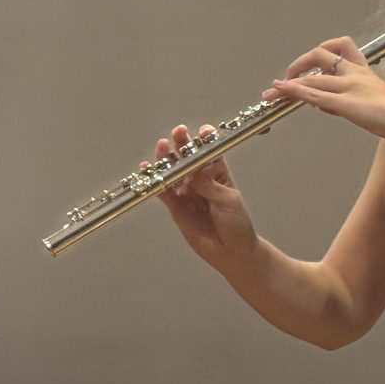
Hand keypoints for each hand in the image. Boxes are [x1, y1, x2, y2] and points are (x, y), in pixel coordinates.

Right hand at [149, 124, 259, 271]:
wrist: (230, 252)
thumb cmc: (237, 223)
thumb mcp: (227, 200)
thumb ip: (208, 185)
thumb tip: (194, 171)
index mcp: (219, 174)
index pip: (210, 152)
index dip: (206, 141)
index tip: (203, 131)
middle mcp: (201, 180)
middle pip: (189, 158)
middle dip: (184, 144)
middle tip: (178, 132)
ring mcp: (187, 192)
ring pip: (174, 171)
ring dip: (168, 158)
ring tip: (162, 145)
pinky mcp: (175, 207)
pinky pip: (163, 191)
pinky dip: (155, 181)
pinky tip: (147, 169)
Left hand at [266, 36, 384, 145]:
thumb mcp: (375, 103)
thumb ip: (351, 101)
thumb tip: (326, 105)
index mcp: (366, 71)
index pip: (342, 48)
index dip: (322, 53)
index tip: (310, 67)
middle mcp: (355, 73)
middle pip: (320, 55)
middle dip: (299, 64)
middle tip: (287, 79)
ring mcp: (348, 87)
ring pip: (312, 78)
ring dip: (288, 83)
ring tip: (271, 91)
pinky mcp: (345, 103)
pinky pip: (313, 94)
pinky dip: (293, 92)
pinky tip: (280, 92)